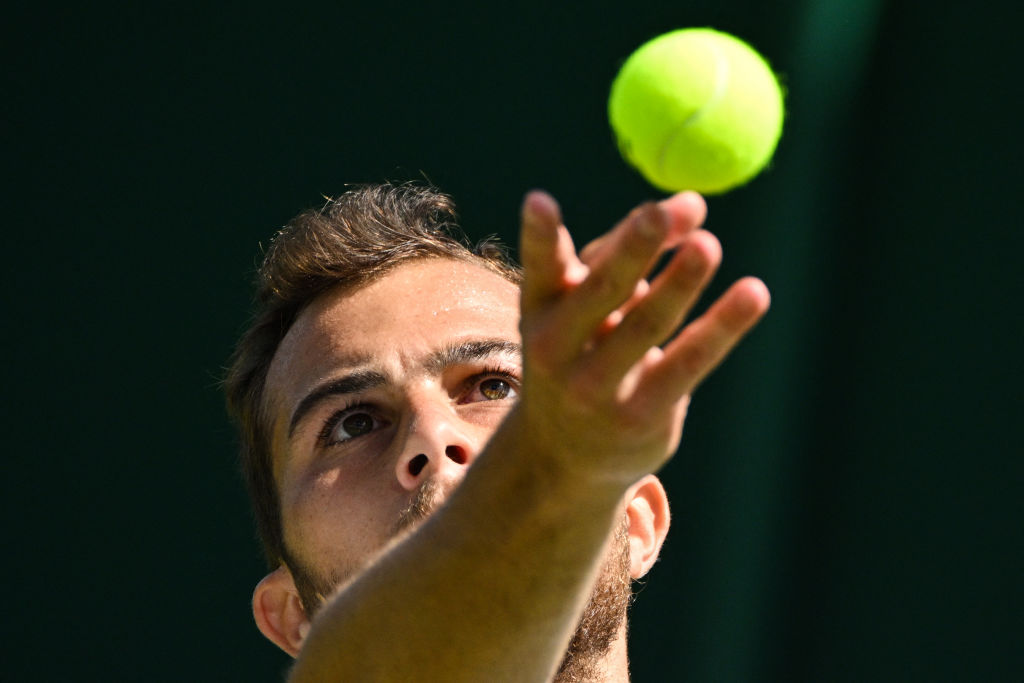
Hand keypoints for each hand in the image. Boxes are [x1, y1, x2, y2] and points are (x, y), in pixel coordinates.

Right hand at [517, 190, 769, 487]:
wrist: (565, 456)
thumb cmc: (582, 352)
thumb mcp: (590, 304)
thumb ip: (632, 249)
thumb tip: (694, 203)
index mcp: (539, 308)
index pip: (540, 266)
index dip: (538, 234)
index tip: (540, 198)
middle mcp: (556, 349)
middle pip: (601, 291)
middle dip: (631, 250)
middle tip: (657, 212)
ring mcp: (595, 388)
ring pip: (647, 326)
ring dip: (679, 283)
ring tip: (708, 246)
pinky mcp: (641, 416)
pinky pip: (689, 363)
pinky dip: (722, 326)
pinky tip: (753, 295)